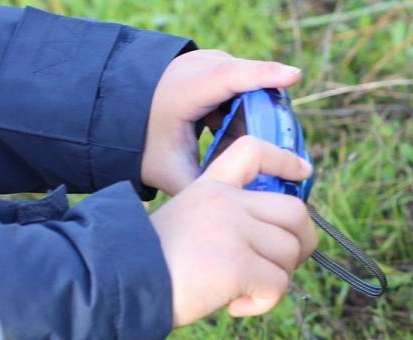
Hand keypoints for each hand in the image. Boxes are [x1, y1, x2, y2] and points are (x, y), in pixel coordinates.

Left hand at [141, 50, 302, 195]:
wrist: (117, 114)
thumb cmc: (144, 143)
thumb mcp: (171, 173)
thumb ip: (205, 188)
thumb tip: (243, 204)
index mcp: (185, 91)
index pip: (232, 77)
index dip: (265, 76)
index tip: (295, 75)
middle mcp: (196, 67)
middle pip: (249, 85)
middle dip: (266, 117)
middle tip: (277, 150)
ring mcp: (205, 61)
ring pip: (247, 85)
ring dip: (253, 116)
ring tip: (238, 146)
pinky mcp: (212, 64)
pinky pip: (241, 84)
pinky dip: (244, 109)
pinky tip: (232, 135)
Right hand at [151, 136, 316, 324]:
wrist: (116, 284)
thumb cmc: (149, 266)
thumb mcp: (187, 224)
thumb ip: (228, 222)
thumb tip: (276, 244)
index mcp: (210, 187)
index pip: (252, 151)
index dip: (285, 161)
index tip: (305, 172)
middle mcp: (225, 202)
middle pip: (294, 212)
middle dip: (301, 243)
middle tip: (279, 268)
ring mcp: (232, 230)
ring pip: (290, 253)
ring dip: (276, 280)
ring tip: (243, 291)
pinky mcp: (237, 263)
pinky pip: (277, 286)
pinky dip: (263, 304)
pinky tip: (234, 306)